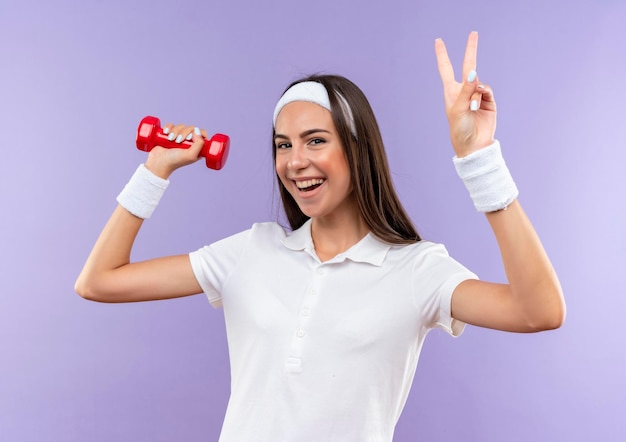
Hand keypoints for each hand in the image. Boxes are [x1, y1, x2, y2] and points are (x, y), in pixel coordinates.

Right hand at [144, 123, 208, 178]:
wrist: (158, 162)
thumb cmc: (175, 161)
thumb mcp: (191, 155)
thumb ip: (199, 144)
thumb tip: (197, 130)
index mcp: (197, 148)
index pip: (202, 133)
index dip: (197, 133)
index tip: (190, 139)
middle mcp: (189, 142)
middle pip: (191, 128)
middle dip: (183, 133)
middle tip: (178, 141)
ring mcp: (179, 138)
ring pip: (181, 126)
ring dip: (175, 131)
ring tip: (170, 140)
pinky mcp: (170, 135)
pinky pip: (171, 125)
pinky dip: (168, 128)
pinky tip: (165, 133)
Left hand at [435, 31, 495, 156]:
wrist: (474, 146)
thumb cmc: (460, 129)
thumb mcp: (458, 109)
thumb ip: (466, 90)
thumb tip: (473, 72)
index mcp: (451, 92)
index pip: (446, 69)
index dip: (442, 55)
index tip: (438, 41)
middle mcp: (464, 91)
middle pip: (468, 65)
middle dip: (470, 50)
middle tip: (474, 33)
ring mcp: (477, 95)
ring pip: (479, 82)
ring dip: (476, 93)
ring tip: (472, 109)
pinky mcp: (489, 101)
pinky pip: (487, 89)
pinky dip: (484, 94)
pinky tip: (479, 104)